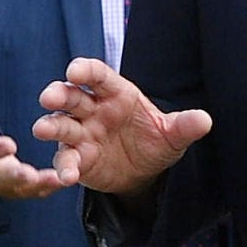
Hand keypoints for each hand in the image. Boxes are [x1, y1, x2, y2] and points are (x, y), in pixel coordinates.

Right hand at [0, 48, 59, 201]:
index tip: (8, 144)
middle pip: (2, 176)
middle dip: (17, 176)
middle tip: (31, 175)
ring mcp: (5, 184)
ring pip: (22, 188)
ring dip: (40, 185)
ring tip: (59, 179)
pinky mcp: (20, 188)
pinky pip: (36, 190)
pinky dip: (50, 187)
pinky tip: (69, 178)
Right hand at [31, 60, 212, 194]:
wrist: (145, 172)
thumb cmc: (155, 141)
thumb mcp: (173, 135)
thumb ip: (185, 126)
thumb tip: (205, 120)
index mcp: (116, 93)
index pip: (98, 75)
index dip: (85, 70)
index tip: (74, 70)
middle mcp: (93, 109)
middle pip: (71, 96)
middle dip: (58, 93)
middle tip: (48, 96)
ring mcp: (82, 133)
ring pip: (60, 124)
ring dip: (50, 125)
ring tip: (42, 129)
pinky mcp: (77, 158)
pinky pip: (67, 160)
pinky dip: (64, 167)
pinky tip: (67, 177)